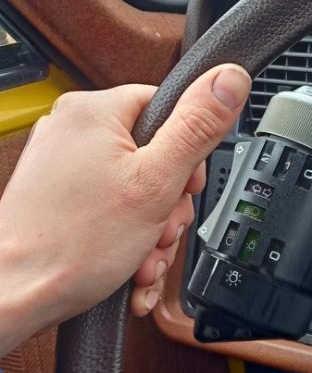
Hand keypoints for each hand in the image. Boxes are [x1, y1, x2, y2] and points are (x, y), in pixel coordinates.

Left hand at [0, 64, 250, 354]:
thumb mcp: (156, 182)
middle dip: (168, 205)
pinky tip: (129, 265)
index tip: (186, 188)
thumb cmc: (71, 245)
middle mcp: (72, 130)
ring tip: (143, 257)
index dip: (189, 154)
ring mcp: (61, 165)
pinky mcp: (56, 195)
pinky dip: (126, 238)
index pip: (168, 109)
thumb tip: (229, 79)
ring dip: (151, 229)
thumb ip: (197, 127)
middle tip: (161, 231)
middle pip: (154, 155)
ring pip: (134, 188)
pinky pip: (109, 207)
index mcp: (94, 110)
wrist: (17, 293)